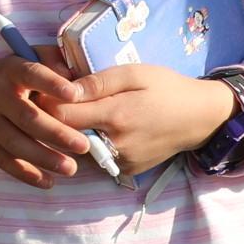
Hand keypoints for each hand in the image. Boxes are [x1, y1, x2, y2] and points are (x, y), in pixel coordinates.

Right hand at [0, 53, 90, 188]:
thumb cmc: (13, 78)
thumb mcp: (28, 60)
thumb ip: (53, 63)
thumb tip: (77, 80)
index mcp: (11, 70)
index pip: (31, 74)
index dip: (51, 84)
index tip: (75, 95)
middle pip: (26, 117)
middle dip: (56, 133)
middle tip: (84, 145)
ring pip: (15, 143)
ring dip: (44, 158)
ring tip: (71, 168)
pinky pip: (4, 161)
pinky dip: (26, 174)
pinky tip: (49, 182)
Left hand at [49, 64, 240, 170]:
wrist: (199, 118)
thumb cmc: (166, 88)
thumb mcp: (134, 73)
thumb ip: (98, 82)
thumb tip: (64, 89)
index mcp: (115, 116)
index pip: (62, 116)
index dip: (48, 102)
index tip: (43, 90)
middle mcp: (115, 144)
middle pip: (68, 135)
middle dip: (59, 118)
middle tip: (59, 100)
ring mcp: (121, 161)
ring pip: (82, 148)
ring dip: (77, 132)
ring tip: (85, 112)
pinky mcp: (127, 170)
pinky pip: (99, 157)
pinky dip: (96, 143)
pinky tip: (105, 128)